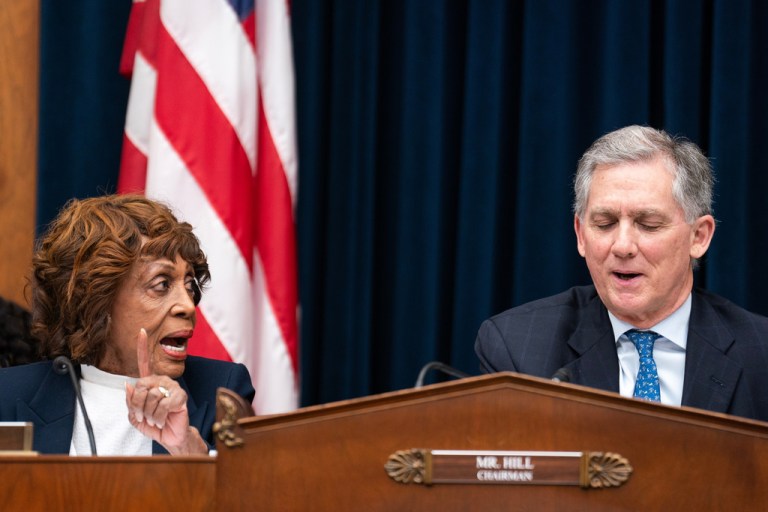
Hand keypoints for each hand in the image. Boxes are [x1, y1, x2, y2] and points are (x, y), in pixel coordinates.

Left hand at [124, 328, 206, 454]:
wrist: (170, 437)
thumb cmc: (154, 424)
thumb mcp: (136, 416)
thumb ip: (130, 402)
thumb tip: (128, 385)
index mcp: (151, 383)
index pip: (145, 363)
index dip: (142, 347)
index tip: (141, 331)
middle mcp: (162, 381)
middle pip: (140, 386)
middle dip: (137, 406)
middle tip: (142, 417)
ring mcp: (173, 387)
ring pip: (151, 397)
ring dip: (149, 414)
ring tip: (155, 420)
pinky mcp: (180, 397)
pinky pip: (162, 405)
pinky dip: (159, 418)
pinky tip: (163, 421)